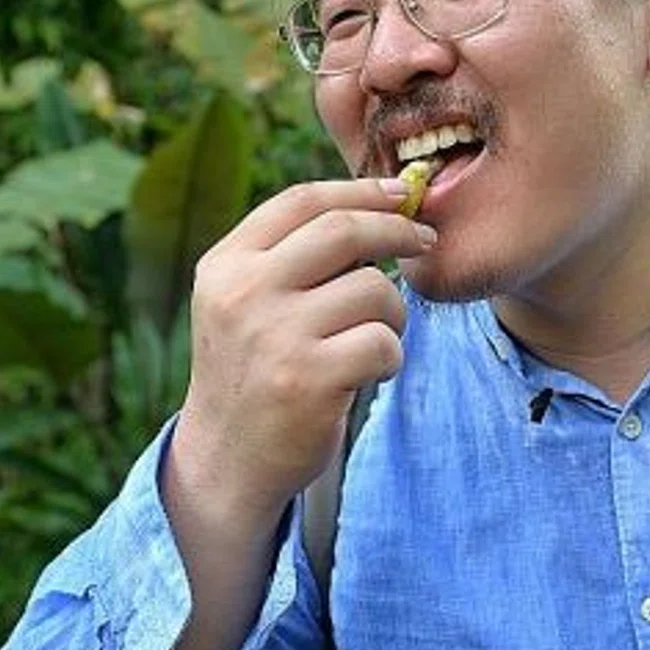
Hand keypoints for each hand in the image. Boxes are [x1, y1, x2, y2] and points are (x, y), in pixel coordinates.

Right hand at [169, 177, 434, 513]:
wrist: (227, 460)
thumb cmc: (255, 370)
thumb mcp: (245, 303)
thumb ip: (290, 256)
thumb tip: (381, 204)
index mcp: (225, 265)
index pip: (302, 201)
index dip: (360, 189)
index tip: (400, 194)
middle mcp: (244, 293)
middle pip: (344, 230)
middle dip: (397, 230)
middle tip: (424, 241)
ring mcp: (275, 336)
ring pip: (374, 289)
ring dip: (392, 312)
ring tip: (373, 337)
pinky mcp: (309, 380)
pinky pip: (384, 342)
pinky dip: (390, 356)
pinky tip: (368, 373)